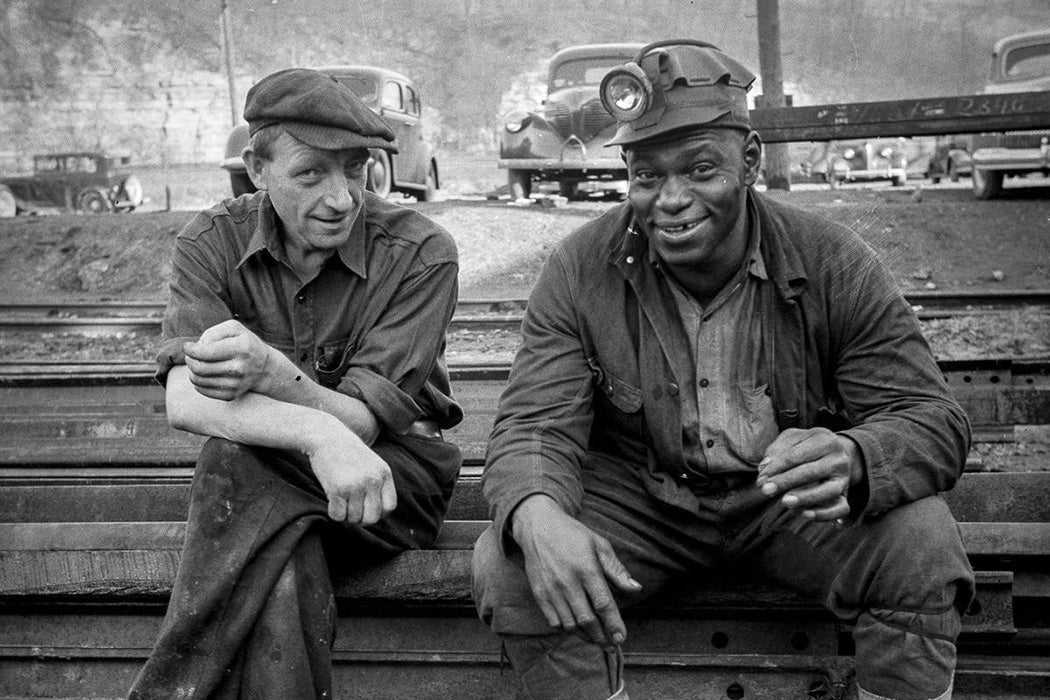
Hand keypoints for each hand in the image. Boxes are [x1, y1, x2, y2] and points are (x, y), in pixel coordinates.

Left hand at [182, 320, 291, 399]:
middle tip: (191, 355)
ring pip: (198, 380)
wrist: (264, 368)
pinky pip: (203, 390)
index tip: (187, 346)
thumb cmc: (244, 344)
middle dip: (189, 360)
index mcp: (241, 348)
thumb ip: (213, 332)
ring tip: (198, 363)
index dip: (190, 349)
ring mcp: (236, 384)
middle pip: (199, 367)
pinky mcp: (231, 395)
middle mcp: (239, 368)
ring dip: (192, 371)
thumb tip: (198, 347)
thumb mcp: (234, 329)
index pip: (205, 352)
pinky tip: (204, 374)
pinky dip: (198, 382)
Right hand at [306, 424, 395, 524]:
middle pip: (372, 518)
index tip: (366, 509)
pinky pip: (338, 515)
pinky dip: (333, 512)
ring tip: (340, 500)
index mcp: (384, 474)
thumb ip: (378, 485)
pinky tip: (331, 499)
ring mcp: (356, 485)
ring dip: (345, 514)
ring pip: (354, 518)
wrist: (326, 437)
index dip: (378, 513)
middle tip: (350, 509)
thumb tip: (376, 515)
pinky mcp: (338, 489)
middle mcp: (373, 480)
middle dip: (360, 519)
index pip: (389, 507)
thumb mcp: (372, 464)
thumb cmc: (347, 453)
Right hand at [511, 496, 641, 644]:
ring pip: (570, 624)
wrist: (537, 527)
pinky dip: (566, 629)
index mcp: (586, 568)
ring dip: (585, 635)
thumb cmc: (572, 535)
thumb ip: (617, 570)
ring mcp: (551, 589)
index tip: (621, 638)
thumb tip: (636, 589)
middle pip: (586, 619)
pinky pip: (553, 621)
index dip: (614, 624)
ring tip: (596, 638)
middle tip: (611, 644)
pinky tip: (576, 627)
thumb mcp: (599, 544)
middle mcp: (567, 581)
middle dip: (601, 636)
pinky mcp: (539, 594)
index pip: (603, 603)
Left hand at [755, 427, 862, 521]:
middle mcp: (838, 459)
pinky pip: (841, 509)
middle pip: (811, 472)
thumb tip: (765, 468)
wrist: (836, 454)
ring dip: (806, 497)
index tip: (761, 478)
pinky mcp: (846, 496)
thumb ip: (777, 450)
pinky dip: (825, 514)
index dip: (776, 468)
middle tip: (766, 490)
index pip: (796, 455)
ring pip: (828, 491)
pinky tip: (805, 514)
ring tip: (784, 502)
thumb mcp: (792, 439)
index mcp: (824, 440)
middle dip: (786, 482)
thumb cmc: (806, 446)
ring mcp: (844, 479)